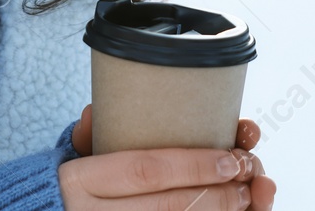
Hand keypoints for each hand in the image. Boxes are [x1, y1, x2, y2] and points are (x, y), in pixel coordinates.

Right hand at [58, 104, 274, 209]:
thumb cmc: (67, 186)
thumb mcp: (71, 156)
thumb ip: (89, 136)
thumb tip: (94, 112)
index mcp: (82, 181)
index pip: (145, 170)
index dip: (192, 165)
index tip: (228, 156)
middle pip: (169, 204)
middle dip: (216, 191)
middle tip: (247, 172)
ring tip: (247, 196)